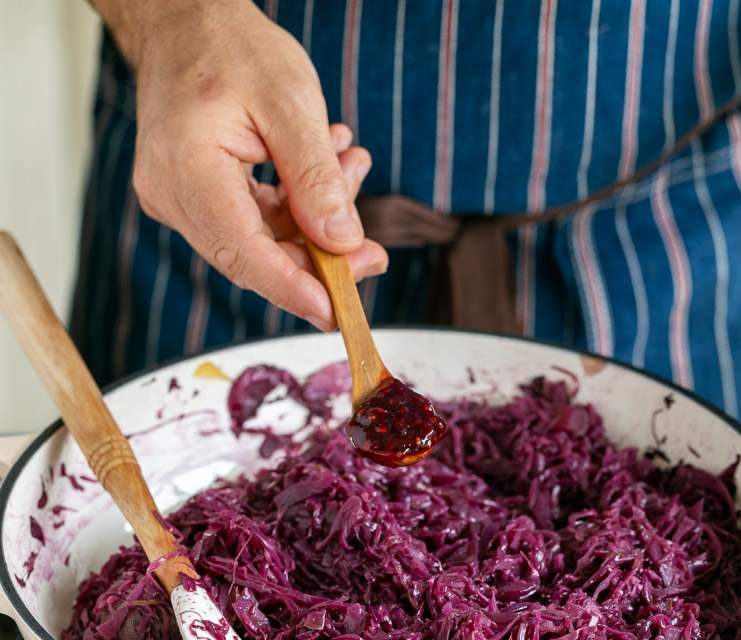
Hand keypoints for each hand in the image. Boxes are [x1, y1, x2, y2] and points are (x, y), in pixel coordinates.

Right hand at [123, 0, 386, 329]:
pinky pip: (252, 224)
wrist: (184, 20)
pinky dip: (294, 208)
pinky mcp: (194, 199)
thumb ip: (316, 178)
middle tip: (373, 250)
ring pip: (258, 244)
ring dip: (313, 223)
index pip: (243, 253)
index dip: (292, 288)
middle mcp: (171, 195)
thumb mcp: (290, 102)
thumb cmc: (232, 47)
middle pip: (253, 258)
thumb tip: (343, 243)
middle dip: (318, 259)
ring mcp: (178, 200)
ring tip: (352, 169)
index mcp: (185, 170)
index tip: (336, 312)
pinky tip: (326, 169)